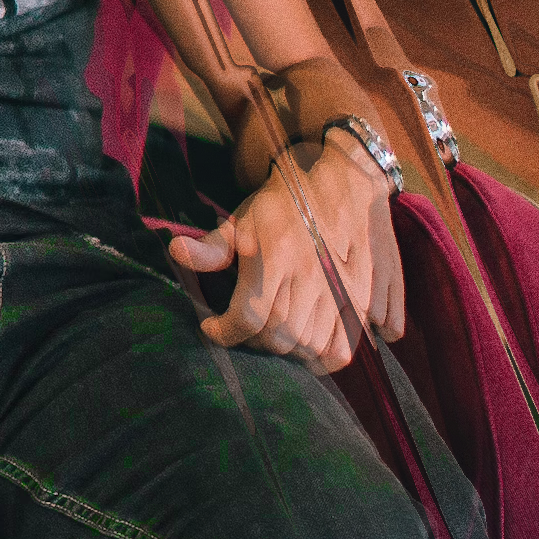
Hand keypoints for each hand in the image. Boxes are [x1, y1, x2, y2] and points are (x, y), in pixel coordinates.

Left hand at [174, 135, 398, 372]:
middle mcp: (311, 279)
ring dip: (286, 350)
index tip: (212, 327)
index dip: (226, 332)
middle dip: (253, 341)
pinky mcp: (362, 299)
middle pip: (279, 338)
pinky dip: (321, 356)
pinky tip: (306, 345)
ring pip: (310, 347)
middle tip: (243, 329)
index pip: (249, 317)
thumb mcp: (242, 218)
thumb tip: (176, 250)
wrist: (343, 182)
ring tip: (271, 334)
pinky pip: (343, 347)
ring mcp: (341, 292)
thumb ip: (212, 245)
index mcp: (276, 259)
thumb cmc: (285, 202)